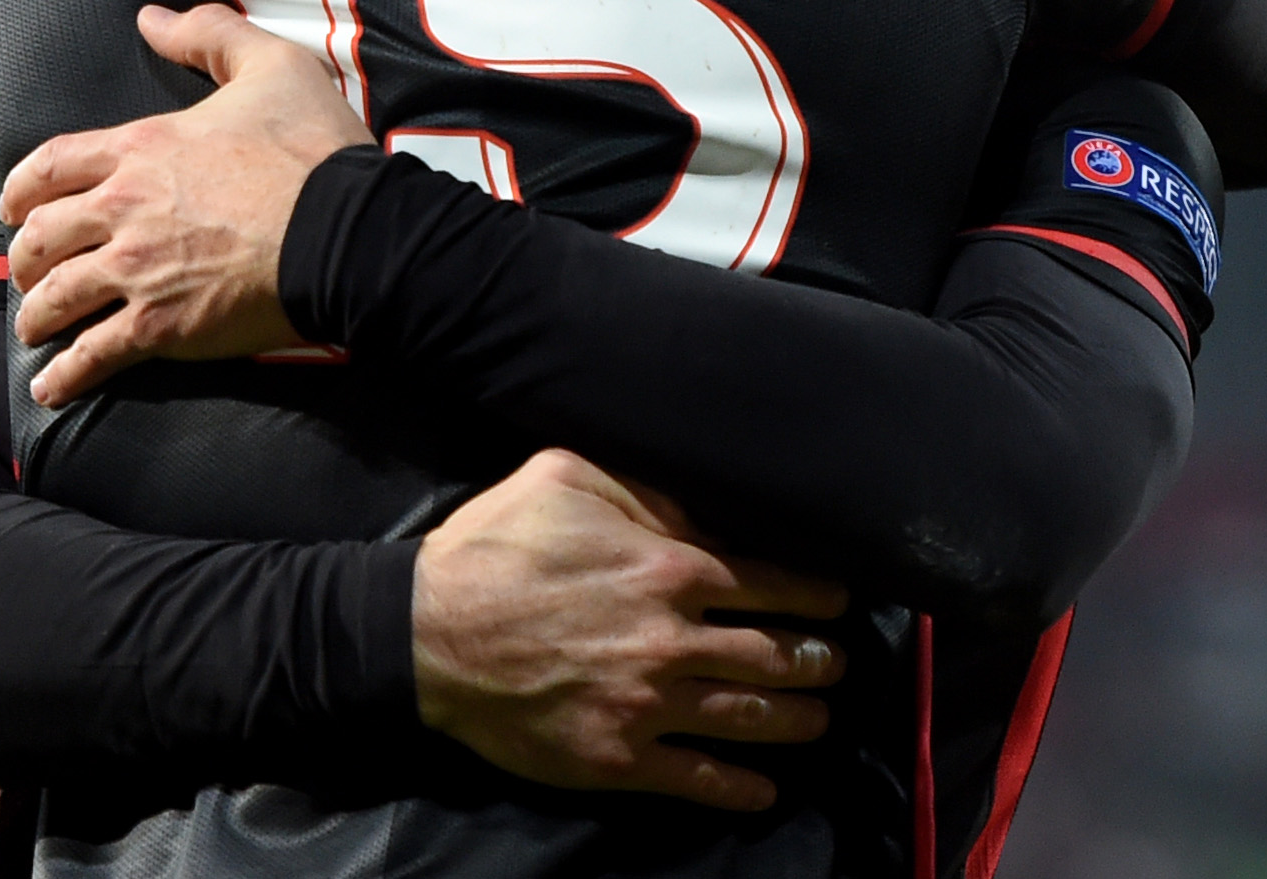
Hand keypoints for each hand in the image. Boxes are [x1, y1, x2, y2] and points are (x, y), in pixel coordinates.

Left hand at [1, 3, 373, 405]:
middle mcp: (123, 210)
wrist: (347, 231)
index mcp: (140, 148)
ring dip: (36, 316)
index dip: (23, 188)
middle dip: (25, 256)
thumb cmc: (313, 150)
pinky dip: (65, 375)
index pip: (51, 165)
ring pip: (56, 298)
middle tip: (28, 270)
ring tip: (33, 329)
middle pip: (41, 237)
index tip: (16, 206)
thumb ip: (206, 34)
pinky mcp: (162, 328)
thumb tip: (151, 17)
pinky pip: (94, 355)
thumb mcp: (269, 64)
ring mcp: (137, 272)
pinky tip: (51, 387)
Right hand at [414, 450, 848, 812]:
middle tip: (838, 662)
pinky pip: (702, 780)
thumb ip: (642, 489)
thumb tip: (701, 509)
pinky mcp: (621, 759)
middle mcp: (672, 641)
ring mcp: (650, 707)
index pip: (773, 583)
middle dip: (821, 660)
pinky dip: (745, 787)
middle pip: (777, 656)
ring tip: (820, 717)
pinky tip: (765, 786)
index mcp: (666, 568)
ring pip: (754, 720)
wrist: (427, 634)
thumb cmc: (493, 545)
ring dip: (801, 720)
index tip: (839, 600)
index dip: (818, 594)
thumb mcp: (564, 478)